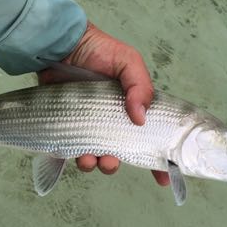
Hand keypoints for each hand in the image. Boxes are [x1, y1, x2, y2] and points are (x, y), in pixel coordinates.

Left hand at [38, 22, 169, 185]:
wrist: (62, 47)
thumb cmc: (98, 51)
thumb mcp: (128, 62)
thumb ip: (140, 87)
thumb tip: (140, 118)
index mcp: (132, 111)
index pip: (149, 140)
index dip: (157, 161)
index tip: (164, 178)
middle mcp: (112, 123)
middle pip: (119, 154)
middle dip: (116, 164)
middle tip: (111, 161)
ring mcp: (90, 126)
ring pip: (96, 157)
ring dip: (96, 164)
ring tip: (90, 159)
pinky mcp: (69, 127)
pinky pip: (73, 151)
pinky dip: (76, 158)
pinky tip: (77, 153)